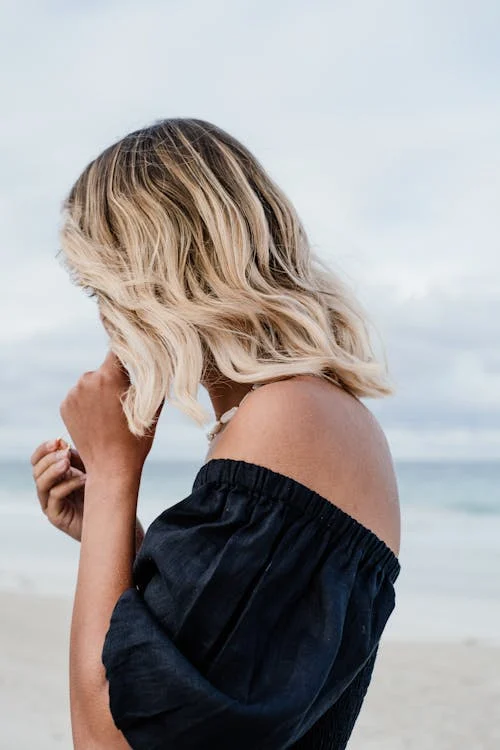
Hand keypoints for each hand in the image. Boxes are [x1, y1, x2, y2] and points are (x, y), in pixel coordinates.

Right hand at [30, 437, 145, 546]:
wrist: (110, 518)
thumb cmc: (100, 491)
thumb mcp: (88, 469)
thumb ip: (75, 457)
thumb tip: (62, 443)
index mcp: (52, 476)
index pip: (37, 461)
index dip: (44, 450)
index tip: (57, 441)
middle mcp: (48, 489)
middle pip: (37, 471)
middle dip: (49, 459)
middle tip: (66, 454)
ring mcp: (50, 504)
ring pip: (42, 484)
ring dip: (54, 471)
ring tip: (68, 462)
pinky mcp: (56, 516)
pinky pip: (55, 497)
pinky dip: (67, 485)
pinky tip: (83, 479)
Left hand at [59, 350, 163, 480]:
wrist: (110, 468)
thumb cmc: (136, 439)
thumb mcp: (151, 407)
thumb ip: (153, 381)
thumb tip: (159, 361)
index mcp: (109, 376)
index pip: (118, 348)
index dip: (127, 345)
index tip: (133, 341)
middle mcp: (87, 380)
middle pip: (105, 368)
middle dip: (115, 377)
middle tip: (125, 399)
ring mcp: (73, 394)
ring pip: (91, 382)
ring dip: (100, 390)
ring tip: (111, 414)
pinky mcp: (64, 406)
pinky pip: (80, 396)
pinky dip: (89, 403)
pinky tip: (99, 419)